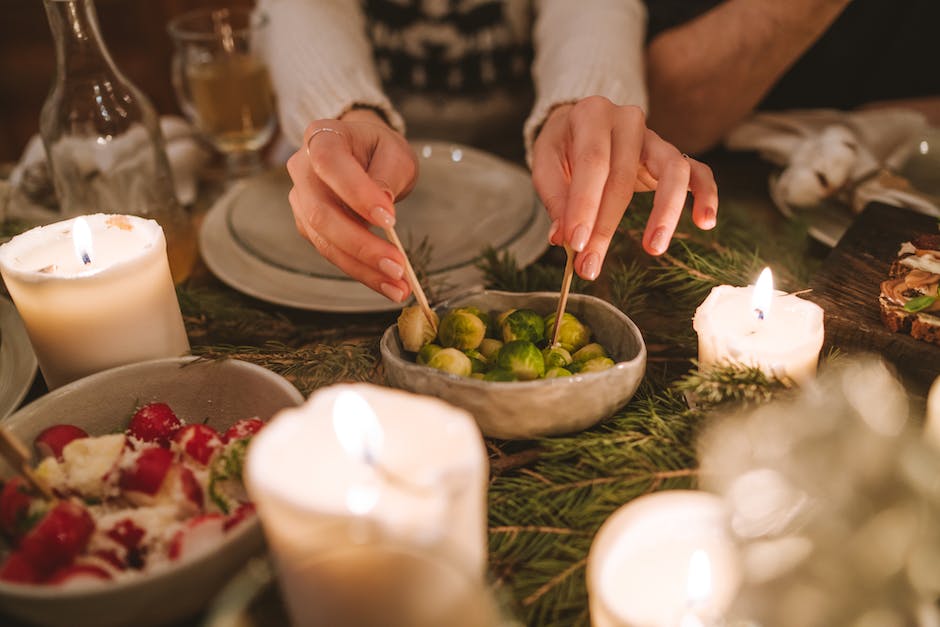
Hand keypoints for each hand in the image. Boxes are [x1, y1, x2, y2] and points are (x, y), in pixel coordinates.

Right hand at [285, 108, 417, 301]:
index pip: (329, 164)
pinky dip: (361, 271)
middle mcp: (302, 169)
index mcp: (322, 138)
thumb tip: (382, 204)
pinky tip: (388, 283)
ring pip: (325, 241)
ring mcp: (301, 201)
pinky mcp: (309, 227)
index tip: (389, 219)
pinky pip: (332, 253)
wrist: (363, 155)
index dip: (356, 193)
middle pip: (321, 213)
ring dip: (363, 268)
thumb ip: (388, 174)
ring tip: (399, 285)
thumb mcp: (395, 152)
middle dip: (361, 244)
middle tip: (398, 265)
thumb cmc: (379, 150)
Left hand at [531, 96, 718, 279]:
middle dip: (606, 226)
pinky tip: (705, 222)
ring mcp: (655, 137)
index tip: (575, 243)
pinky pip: (698, 172)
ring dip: (664, 213)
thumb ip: (555, 198)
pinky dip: (706, 195)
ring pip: (672, 171)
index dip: (584, 206)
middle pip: (623, 177)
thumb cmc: (564, 146)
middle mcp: (628, 120)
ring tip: (653, 248)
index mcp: (592, 115)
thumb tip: (564, 239)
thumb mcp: (546, 163)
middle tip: (590, 265)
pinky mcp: (673, 156)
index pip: (592, 163)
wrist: (582, 124)